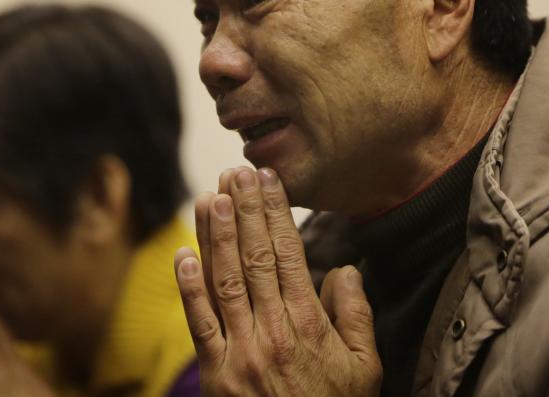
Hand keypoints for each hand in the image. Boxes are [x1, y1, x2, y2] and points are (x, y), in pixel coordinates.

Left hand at [175, 167, 381, 396]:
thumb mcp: (366, 367)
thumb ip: (357, 315)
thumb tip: (345, 269)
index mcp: (311, 326)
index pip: (289, 254)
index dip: (276, 212)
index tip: (267, 179)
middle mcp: (276, 333)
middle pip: (255, 258)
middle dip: (244, 210)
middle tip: (235, 172)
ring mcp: (243, 354)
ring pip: (224, 281)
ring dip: (216, 236)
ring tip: (211, 197)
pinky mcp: (217, 376)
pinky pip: (199, 325)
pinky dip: (188, 289)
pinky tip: (182, 254)